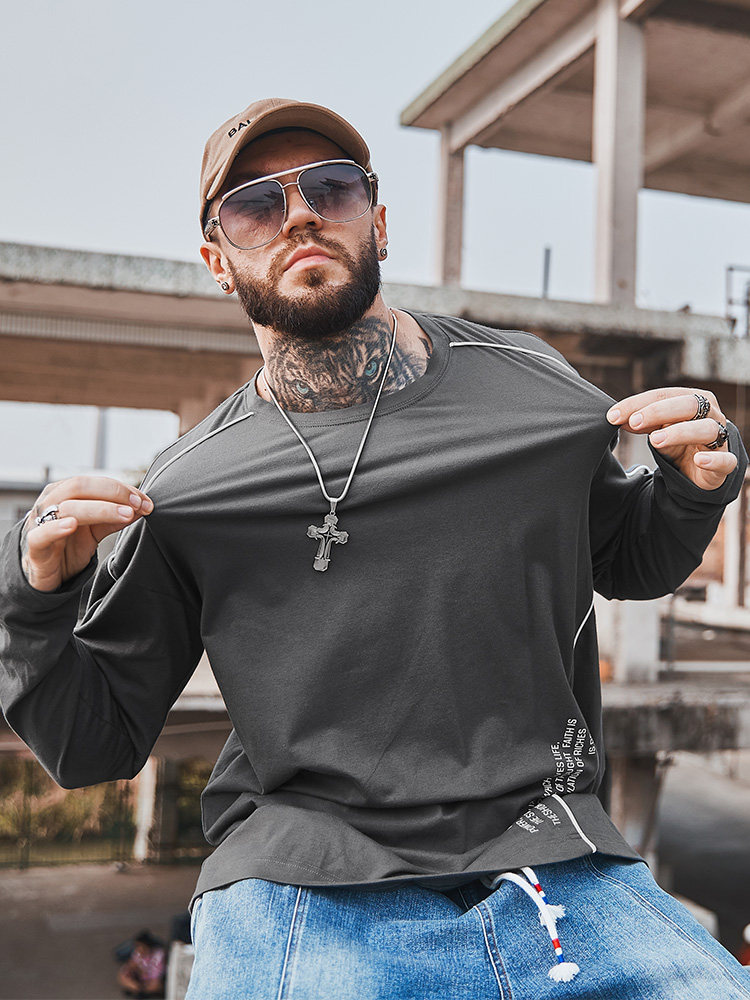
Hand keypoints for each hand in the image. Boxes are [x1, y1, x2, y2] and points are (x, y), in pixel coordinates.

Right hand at [20, 476, 153, 592]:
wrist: (48, 573)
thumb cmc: (70, 544)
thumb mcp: (96, 529)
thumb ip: (115, 518)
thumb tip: (142, 507)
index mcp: (65, 492)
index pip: (94, 482)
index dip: (122, 489)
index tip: (145, 501)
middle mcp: (51, 502)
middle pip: (80, 486)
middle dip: (114, 493)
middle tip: (138, 505)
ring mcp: (40, 522)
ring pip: (67, 507)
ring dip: (100, 509)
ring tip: (125, 514)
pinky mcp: (34, 546)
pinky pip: (42, 534)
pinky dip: (56, 527)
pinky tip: (72, 525)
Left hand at [606, 387, 736, 490]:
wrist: (698, 471)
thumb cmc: (678, 444)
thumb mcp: (656, 431)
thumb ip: (641, 423)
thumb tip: (615, 417)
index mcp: (693, 400)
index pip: (665, 394)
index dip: (638, 403)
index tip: (613, 415)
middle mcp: (710, 414)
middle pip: (689, 405)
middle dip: (658, 411)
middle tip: (634, 422)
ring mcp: (720, 438)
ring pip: (706, 429)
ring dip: (680, 432)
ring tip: (654, 440)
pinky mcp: (725, 463)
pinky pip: (726, 460)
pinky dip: (714, 459)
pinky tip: (699, 460)